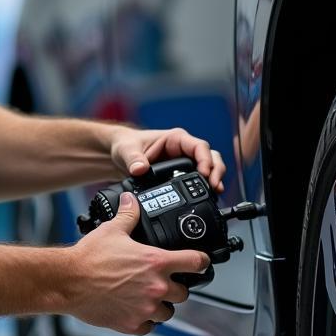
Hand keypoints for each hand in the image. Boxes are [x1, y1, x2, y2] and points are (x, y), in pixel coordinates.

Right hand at [67, 193, 208, 335]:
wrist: (69, 281)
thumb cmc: (89, 257)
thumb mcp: (112, 230)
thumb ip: (128, 215)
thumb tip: (131, 201)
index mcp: (156, 262)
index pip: (195, 262)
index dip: (202, 261)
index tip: (202, 262)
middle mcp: (155, 287)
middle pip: (184, 292)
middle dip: (178, 286)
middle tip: (166, 280)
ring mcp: (145, 309)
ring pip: (168, 312)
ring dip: (162, 305)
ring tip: (150, 297)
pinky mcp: (132, 325)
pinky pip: (149, 327)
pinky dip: (145, 320)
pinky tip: (136, 310)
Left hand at [110, 125, 225, 192]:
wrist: (119, 155)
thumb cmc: (125, 145)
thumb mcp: (127, 150)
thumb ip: (133, 159)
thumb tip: (140, 169)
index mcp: (175, 139)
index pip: (199, 146)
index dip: (206, 160)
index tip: (205, 174)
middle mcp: (184, 148)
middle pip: (211, 156)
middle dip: (216, 171)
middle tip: (215, 187)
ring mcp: (185, 161)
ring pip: (210, 167)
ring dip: (215, 178)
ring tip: (215, 193)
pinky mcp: (182, 173)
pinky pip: (200, 178)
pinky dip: (206, 186)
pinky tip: (208, 197)